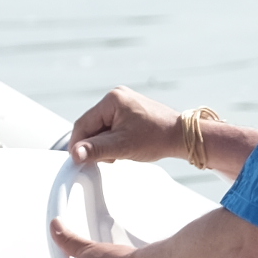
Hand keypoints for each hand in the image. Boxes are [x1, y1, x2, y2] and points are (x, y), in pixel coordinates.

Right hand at [65, 86, 182, 165]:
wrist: (181, 137)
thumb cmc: (157, 137)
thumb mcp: (122, 146)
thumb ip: (96, 149)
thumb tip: (75, 154)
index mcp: (112, 100)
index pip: (83, 124)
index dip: (78, 144)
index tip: (78, 160)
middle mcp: (116, 97)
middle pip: (92, 126)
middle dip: (96, 144)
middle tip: (108, 157)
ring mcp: (123, 103)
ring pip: (101, 128)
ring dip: (105, 144)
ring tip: (121, 152)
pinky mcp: (129, 111)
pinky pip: (112, 127)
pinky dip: (114, 140)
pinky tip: (124, 147)